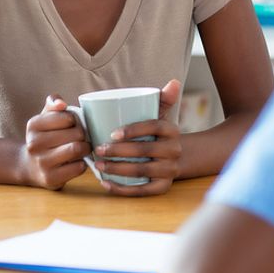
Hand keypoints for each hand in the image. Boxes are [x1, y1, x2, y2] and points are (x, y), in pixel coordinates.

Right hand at [21, 94, 89, 189]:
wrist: (29, 166)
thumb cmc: (44, 137)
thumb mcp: (44, 117)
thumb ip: (53, 103)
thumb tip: (61, 103)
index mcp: (34, 125)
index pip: (68, 117)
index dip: (76, 120)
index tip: (72, 125)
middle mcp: (34, 144)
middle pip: (76, 133)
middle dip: (84, 135)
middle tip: (82, 138)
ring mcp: (41, 162)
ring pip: (77, 149)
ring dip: (85, 148)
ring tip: (82, 148)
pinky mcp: (51, 178)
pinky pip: (78, 167)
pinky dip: (82, 163)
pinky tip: (77, 161)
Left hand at [94, 79, 182, 196]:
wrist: (175, 157)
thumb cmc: (158, 133)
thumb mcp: (161, 115)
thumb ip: (163, 98)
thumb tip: (174, 81)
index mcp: (172, 130)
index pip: (154, 127)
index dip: (133, 130)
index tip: (112, 133)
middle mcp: (174, 151)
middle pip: (144, 151)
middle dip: (118, 151)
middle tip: (98, 149)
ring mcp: (170, 170)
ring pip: (141, 171)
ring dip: (117, 169)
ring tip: (98, 164)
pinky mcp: (163, 187)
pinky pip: (142, 190)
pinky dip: (122, 189)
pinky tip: (106, 183)